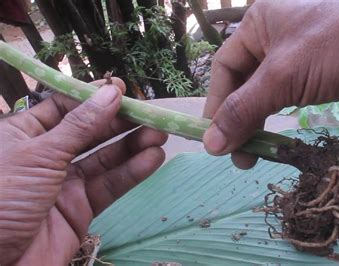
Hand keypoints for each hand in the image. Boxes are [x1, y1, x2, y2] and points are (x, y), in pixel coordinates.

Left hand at [0, 79, 166, 264]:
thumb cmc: (2, 197)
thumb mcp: (39, 154)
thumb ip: (79, 125)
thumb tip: (111, 93)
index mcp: (23, 134)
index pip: (63, 107)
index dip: (93, 97)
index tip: (122, 89)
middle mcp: (46, 156)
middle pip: (90, 132)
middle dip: (120, 122)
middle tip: (151, 113)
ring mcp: (64, 183)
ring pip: (104, 159)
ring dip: (133, 146)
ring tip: (160, 134)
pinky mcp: (80, 208)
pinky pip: (109, 186)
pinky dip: (132, 172)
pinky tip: (153, 158)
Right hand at [203, 0, 338, 168]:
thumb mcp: (285, 77)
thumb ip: (244, 110)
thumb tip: (210, 145)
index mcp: (259, 22)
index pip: (225, 68)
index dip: (216, 106)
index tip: (215, 141)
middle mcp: (275, 35)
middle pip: (244, 83)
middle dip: (239, 120)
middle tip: (239, 157)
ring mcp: (298, 54)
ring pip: (266, 93)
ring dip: (258, 123)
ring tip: (257, 155)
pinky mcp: (319, 72)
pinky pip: (288, 97)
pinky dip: (279, 118)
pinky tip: (277, 137)